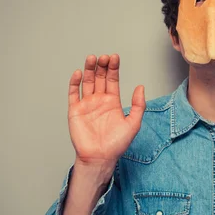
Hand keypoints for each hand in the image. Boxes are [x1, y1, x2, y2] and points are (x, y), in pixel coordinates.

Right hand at [68, 54, 144, 183]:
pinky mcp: (75, 110)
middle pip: (100, 78)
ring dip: (89, 70)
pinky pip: (73, 94)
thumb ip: (138, 105)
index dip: (114, 68)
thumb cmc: (117, 144)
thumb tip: (141, 87)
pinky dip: (74, 83)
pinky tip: (78, 73)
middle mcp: (99, 100)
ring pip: (87, 82)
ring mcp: (86, 104)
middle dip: (102, 66)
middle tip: (105, 56)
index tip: (115, 57)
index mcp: (112, 102)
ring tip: (92, 58)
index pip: (113, 80)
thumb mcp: (133, 123)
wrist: (100, 157)